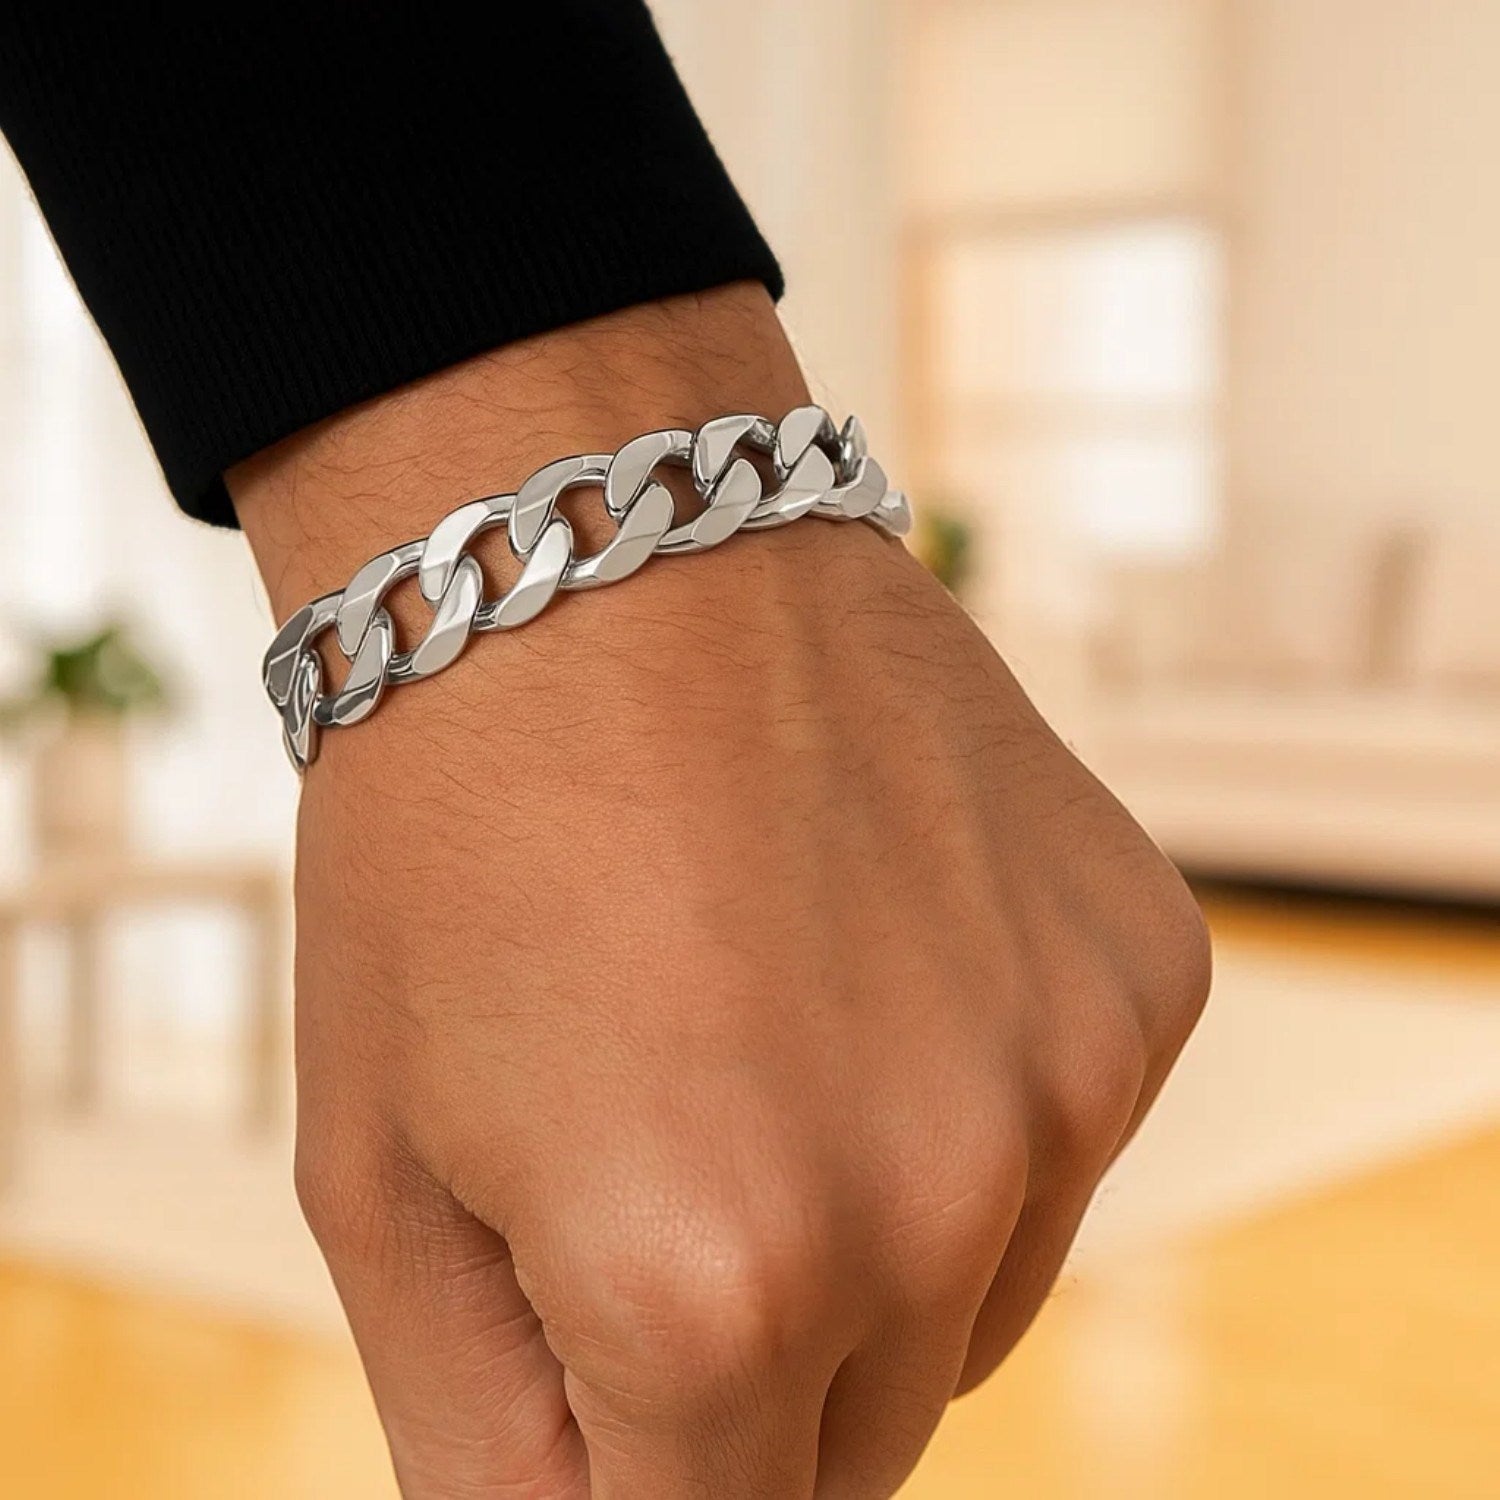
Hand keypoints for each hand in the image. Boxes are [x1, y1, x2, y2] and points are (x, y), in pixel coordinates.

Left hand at [232, 285, 1209, 1498]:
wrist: (596, 555)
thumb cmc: (452, 846)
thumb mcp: (385, 1172)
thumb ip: (485, 1434)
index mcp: (710, 1287)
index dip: (632, 1464)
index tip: (601, 1362)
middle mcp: (930, 1206)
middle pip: (855, 1445)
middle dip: (744, 1376)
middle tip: (656, 1177)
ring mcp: (1064, 1078)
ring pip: (971, 1307)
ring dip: (871, 1248)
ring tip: (757, 1053)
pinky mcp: (1139, 971)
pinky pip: (1055, 1138)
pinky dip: (967, 1104)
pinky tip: (867, 960)